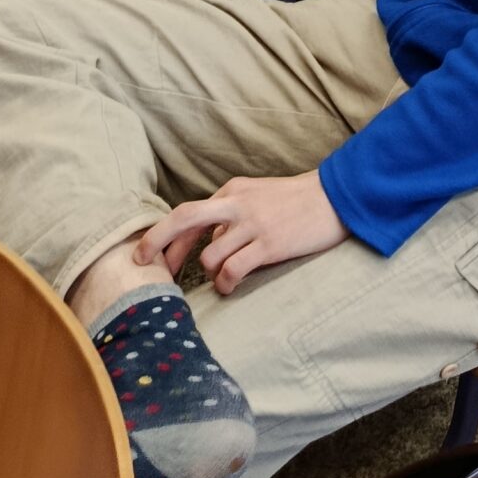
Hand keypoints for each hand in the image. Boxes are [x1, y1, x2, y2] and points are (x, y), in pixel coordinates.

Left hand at [135, 171, 346, 296]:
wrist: (338, 198)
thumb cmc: (297, 201)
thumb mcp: (259, 197)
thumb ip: (231, 216)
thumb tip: (211, 242)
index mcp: (232, 191)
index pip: (187, 214)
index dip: (164, 239)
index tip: (151, 259)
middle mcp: (237, 204)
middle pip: (183, 219)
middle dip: (156, 242)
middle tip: (140, 265)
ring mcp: (253, 224)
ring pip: (210, 255)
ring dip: (210, 274)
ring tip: (225, 280)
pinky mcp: (269, 244)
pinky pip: (233, 270)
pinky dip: (226, 283)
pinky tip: (232, 286)